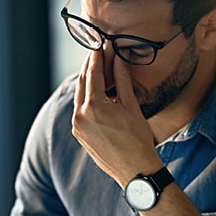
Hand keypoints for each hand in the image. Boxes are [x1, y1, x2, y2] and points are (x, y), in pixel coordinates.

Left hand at [72, 49, 162, 186]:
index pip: (93, 73)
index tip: (100, 44)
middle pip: (82, 83)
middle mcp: (80, 116)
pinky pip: (80, 110)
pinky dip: (87, 98)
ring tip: (98, 70)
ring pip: (80, 96)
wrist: (136, 170)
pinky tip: (97, 93)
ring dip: (88, 82)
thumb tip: (117, 59)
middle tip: (97, 53)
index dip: (97, 57)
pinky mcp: (80, 135)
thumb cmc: (138, 139)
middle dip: (90, 67)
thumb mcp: (131, 106)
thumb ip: (122, 80)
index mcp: (93, 106)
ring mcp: (77, 127)